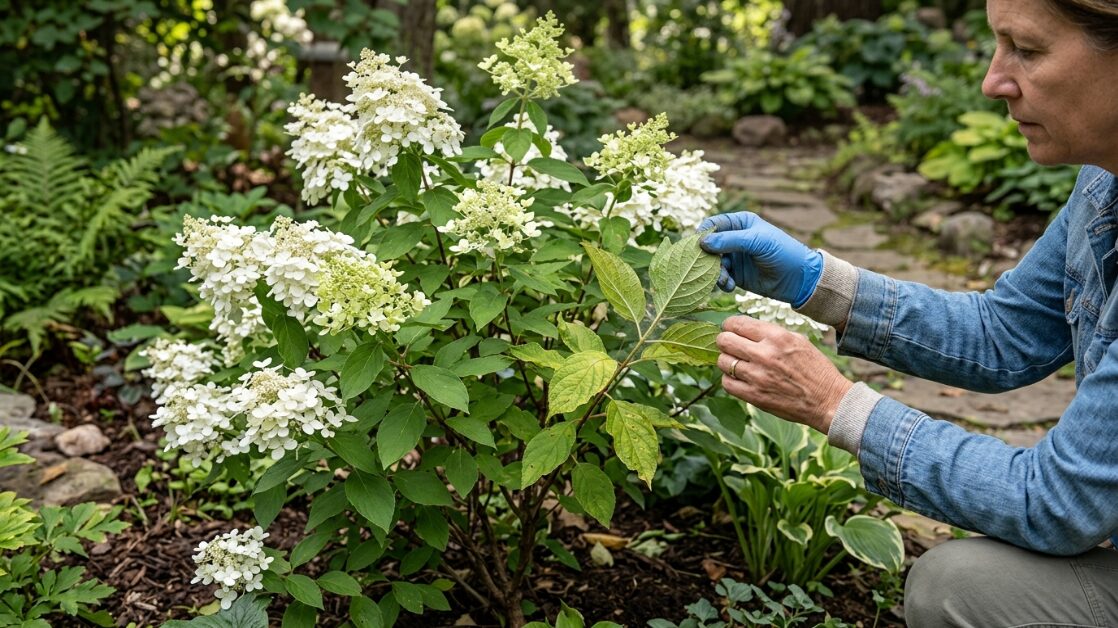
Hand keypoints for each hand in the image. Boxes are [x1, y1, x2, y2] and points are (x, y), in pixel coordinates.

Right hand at [699, 211, 822, 306]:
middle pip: (708, 245)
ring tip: (725, 280)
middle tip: (707, 267)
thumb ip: (729, 240)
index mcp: (740, 223)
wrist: (799, 278)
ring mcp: (734, 257)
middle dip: (706, 257)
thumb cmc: (782, 252)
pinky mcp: (736, 275)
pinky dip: (722, 282)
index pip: (713, 224)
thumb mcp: (756, 241)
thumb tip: (702, 242)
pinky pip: (720, 277)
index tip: (699, 246)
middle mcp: (734, 239)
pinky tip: (731, 286)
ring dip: (714, 272)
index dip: (703, 233)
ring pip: (712, 263)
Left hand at [716, 316, 851, 433]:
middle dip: (724, 340)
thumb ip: (770, 333)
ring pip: (723, 361)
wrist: (827, 400)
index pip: (738, 323)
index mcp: (777, 336)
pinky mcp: (754, 396)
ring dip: (726, 360)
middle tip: (730, 345)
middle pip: (724, 340)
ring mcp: (757, 376)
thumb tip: (745, 328)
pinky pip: (727, 383)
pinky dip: (730, 379)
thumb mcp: (798, 340)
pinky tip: (739, 378)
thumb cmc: (815, 369)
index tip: (730, 328)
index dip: (730, 325)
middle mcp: (764, 354)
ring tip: (736, 362)